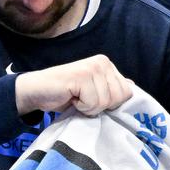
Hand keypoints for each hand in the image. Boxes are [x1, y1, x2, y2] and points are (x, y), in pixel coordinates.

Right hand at [14, 55, 133, 115]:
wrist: (38, 92)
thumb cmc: (65, 94)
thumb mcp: (93, 92)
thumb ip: (110, 88)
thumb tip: (132, 87)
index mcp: (107, 65)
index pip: (127, 93)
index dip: (111, 103)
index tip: (92, 99)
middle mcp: (102, 62)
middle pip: (119, 98)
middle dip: (101, 106)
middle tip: (83, 99)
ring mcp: (92, 67)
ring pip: (106, 102)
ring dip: (89, 107)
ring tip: (76, 98)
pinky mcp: (81, 76)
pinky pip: (93, 103)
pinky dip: (81, 107)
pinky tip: (71, 97)